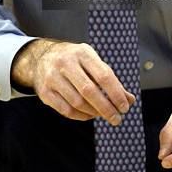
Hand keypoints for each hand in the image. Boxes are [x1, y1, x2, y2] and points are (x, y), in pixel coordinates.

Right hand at [11, 39, 135, 124]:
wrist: (42, 58)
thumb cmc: (75, 61)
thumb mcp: (92, 62)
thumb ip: (111, 80)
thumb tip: (129, 100)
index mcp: (82, 53)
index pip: (103, 75)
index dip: (116, 93)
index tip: (125, 107)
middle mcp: (65, 63)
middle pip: (89, 91)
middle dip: (106, 108)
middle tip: (117, 119)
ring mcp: (53, 77)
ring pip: (77, 103)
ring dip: (94, 113)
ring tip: (103, 114)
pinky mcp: (44, 91)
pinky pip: (66, 110)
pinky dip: (81, 116)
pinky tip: (89, 115)